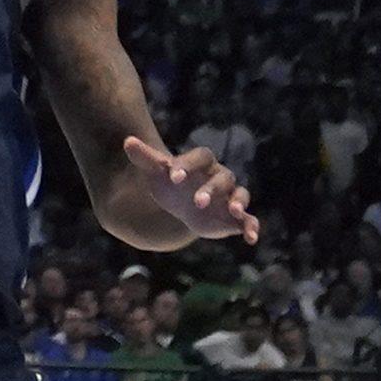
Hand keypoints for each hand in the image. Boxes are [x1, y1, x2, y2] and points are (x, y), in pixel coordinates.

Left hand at [125, 135, 258, 241]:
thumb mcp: (157, 172)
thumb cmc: (170, 183)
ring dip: (239, 202)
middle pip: (222, 177)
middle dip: (211, 189)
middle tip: (197, 202)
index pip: (200, 157)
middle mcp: (220, 177)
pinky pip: (250, 220)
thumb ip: (145, 157)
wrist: (182, 203)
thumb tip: (128, 141)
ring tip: (234, 211)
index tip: (173, 177)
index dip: (188, 164)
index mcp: (201, 163)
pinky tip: (250, 239)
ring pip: (241, 194)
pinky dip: (252, 228)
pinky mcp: (237, 218)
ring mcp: (230, 197)